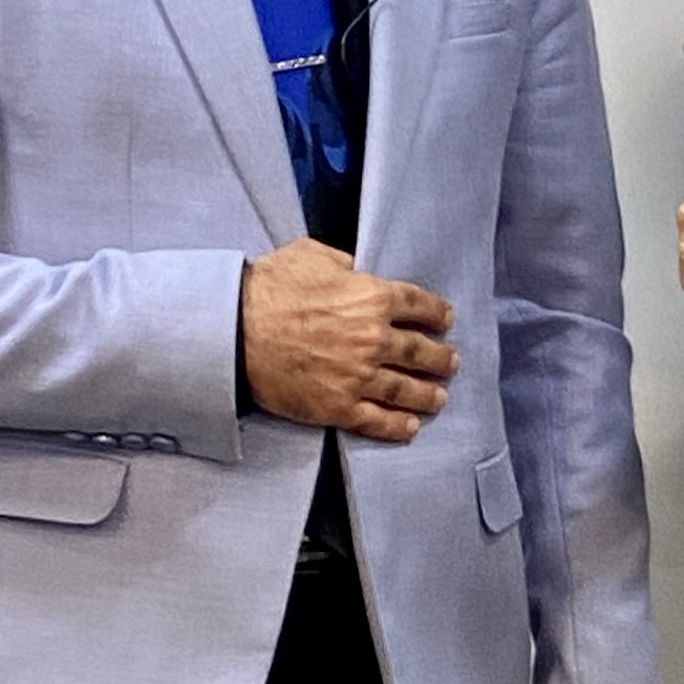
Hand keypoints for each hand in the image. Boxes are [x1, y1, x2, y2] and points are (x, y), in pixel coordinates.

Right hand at [240, 236, 455, 439]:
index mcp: (371, 297)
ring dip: (428, 394)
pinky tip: (411, 427)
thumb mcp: (311, 255)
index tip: (446, 320)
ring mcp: (358, 376)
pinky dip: (399, 426)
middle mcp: (374, 338)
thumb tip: (358, 269)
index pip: (419, 305)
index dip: (437, 313)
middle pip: (422, 351)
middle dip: (441, 358)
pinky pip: (378, 420)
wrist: (233, 331)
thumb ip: (344, 263)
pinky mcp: (338, 406)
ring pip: (407, 389)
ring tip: (439, 398)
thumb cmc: (268, 287)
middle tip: (450, 362)